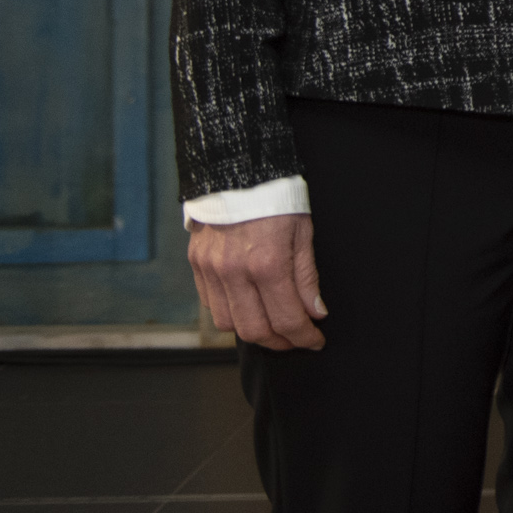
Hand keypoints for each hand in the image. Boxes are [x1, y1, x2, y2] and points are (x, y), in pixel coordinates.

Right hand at [189, 211, 326, 350]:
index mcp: (266, 263)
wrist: (239, 170)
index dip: (303, 337)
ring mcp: (211, 270)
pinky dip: (232, 313)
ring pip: (228, 324)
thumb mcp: (303, 233)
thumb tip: (315, 313)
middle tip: (297, 339)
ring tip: (274, 324)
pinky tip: (250, 306)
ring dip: (254, 330)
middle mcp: (234, 272)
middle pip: (254, 331)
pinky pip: (211, 305)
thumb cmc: (278, 198)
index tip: (315, 341)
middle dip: (280, 342)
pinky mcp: (196, 265)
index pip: (286, 318)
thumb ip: (306, 277)